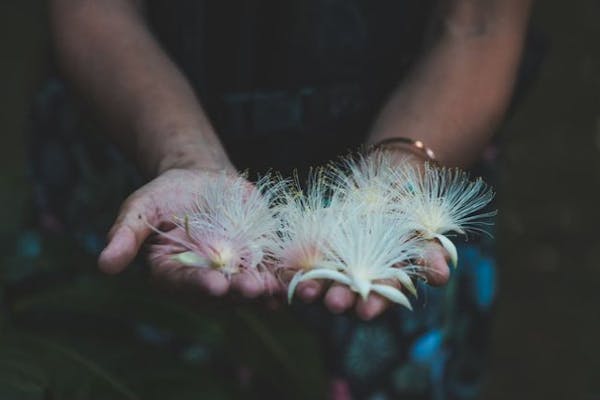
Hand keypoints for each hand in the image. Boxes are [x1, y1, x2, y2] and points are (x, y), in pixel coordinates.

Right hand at [98, 168, 281, 298]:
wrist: (204, 180)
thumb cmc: (168, 194)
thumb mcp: (142, 206)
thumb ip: (127, 233)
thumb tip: (104, 265)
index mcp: (174, 272)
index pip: (185, 283)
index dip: (199, 285)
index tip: (214, 285)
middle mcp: (207, 279)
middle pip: (224, 291)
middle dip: (240, 291)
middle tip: (253, 289)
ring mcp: (236, 271)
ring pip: (253, 286)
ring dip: (268, 289)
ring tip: (280, 287)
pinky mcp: (261, 259)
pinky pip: (276, 269)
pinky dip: (287, 273)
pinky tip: (302, 274)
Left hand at [291, 150, 450, 319]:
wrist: (387, 180)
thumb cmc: (411, 206)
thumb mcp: (424, 224)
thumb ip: (430, 250)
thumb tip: (442, 275)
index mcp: (389, 279)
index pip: (383, 296)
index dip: (376, 303)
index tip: (367, 310)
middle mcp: (362, 278)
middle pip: (351, 295)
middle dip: (342, 300)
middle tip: (335, 303)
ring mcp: (338, 265)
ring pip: (325, 283)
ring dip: (315, 289)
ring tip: (308, 291)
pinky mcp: (318, 249)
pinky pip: (305, 264)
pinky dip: (296, 268)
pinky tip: (289, 271)